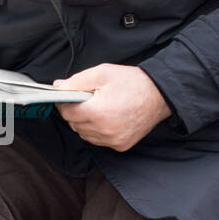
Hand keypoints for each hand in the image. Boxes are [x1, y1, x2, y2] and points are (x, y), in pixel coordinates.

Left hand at [52, 63, 172, 151]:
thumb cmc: (132, 82)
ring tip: (100, 108)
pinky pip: (99, 140)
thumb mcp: (102, 73)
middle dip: (77, 112)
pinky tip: (108, 118)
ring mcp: (113, 140)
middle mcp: (104, 130)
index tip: (69, 96)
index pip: (66, 112)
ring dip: (86, 122)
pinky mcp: (121, 145)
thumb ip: (76, 81)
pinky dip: (98, 131)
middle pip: (74, 124)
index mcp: (97, 112)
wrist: (160, 94)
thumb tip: (57, 87)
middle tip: (89, 99)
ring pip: (85, 134)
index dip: (65, 103)